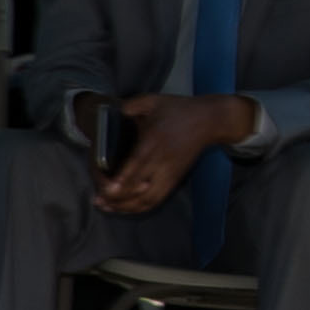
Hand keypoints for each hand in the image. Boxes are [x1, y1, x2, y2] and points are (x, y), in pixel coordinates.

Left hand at [97, 90, 257, 215]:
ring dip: (127, 207)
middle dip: (118, 198)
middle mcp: (163, 160)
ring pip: (148, 199)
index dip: (123, 180)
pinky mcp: (175, 179)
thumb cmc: (180, 109)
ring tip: (107, 207)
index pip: (138, 164)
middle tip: (98, 201)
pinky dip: (140, 207)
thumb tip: (115, 112)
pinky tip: (125, 208)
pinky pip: (157, 199)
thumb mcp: (155, 100)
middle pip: (140, 187)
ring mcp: (170, 172)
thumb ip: (132, 105)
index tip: (108, 189)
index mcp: (155, 140)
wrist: (210, 120)